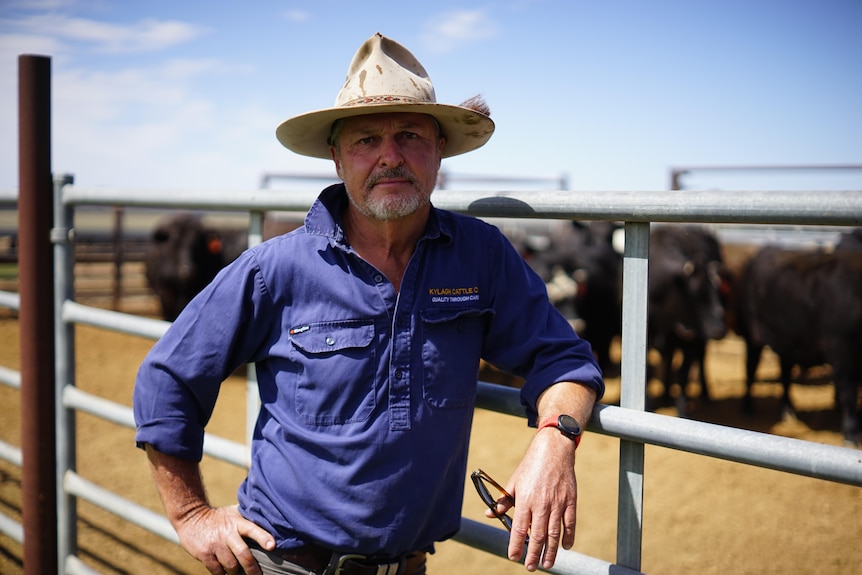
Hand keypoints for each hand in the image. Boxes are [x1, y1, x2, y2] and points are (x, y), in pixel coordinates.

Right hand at [174, 504, 274, 574]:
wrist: (191, 516)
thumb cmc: (219, 517)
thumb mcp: (234, 513)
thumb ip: (248, 519)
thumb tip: (270, 523)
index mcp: (237, 522)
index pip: (253, 529)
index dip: (263, 537)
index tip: (272, 546)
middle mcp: (227, 533)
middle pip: (243, 553)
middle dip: (252, 568)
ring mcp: (215, 544)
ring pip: (231, 566)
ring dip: (237, 572)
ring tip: (240, 573)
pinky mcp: (204, 554)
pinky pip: (217, 571)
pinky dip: (223, 574)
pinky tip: (226, 572)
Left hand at [500, 430, 577, 571]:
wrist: (553, 450)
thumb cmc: (530, 465)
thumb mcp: (514, 481)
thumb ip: (504, 501)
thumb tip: (489, 514)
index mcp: (525, 499)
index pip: (518, 528)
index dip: (515, 545)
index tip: (513, 557)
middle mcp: (541, 504)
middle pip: (537, 536)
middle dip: (533, 554)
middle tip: (531, 567)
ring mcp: (557, 503)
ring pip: (554, 533)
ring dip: (551, 551)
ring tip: (547, 563)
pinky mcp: (570, 501)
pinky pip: (570, 523)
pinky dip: (568, 537)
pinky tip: (565, 547)